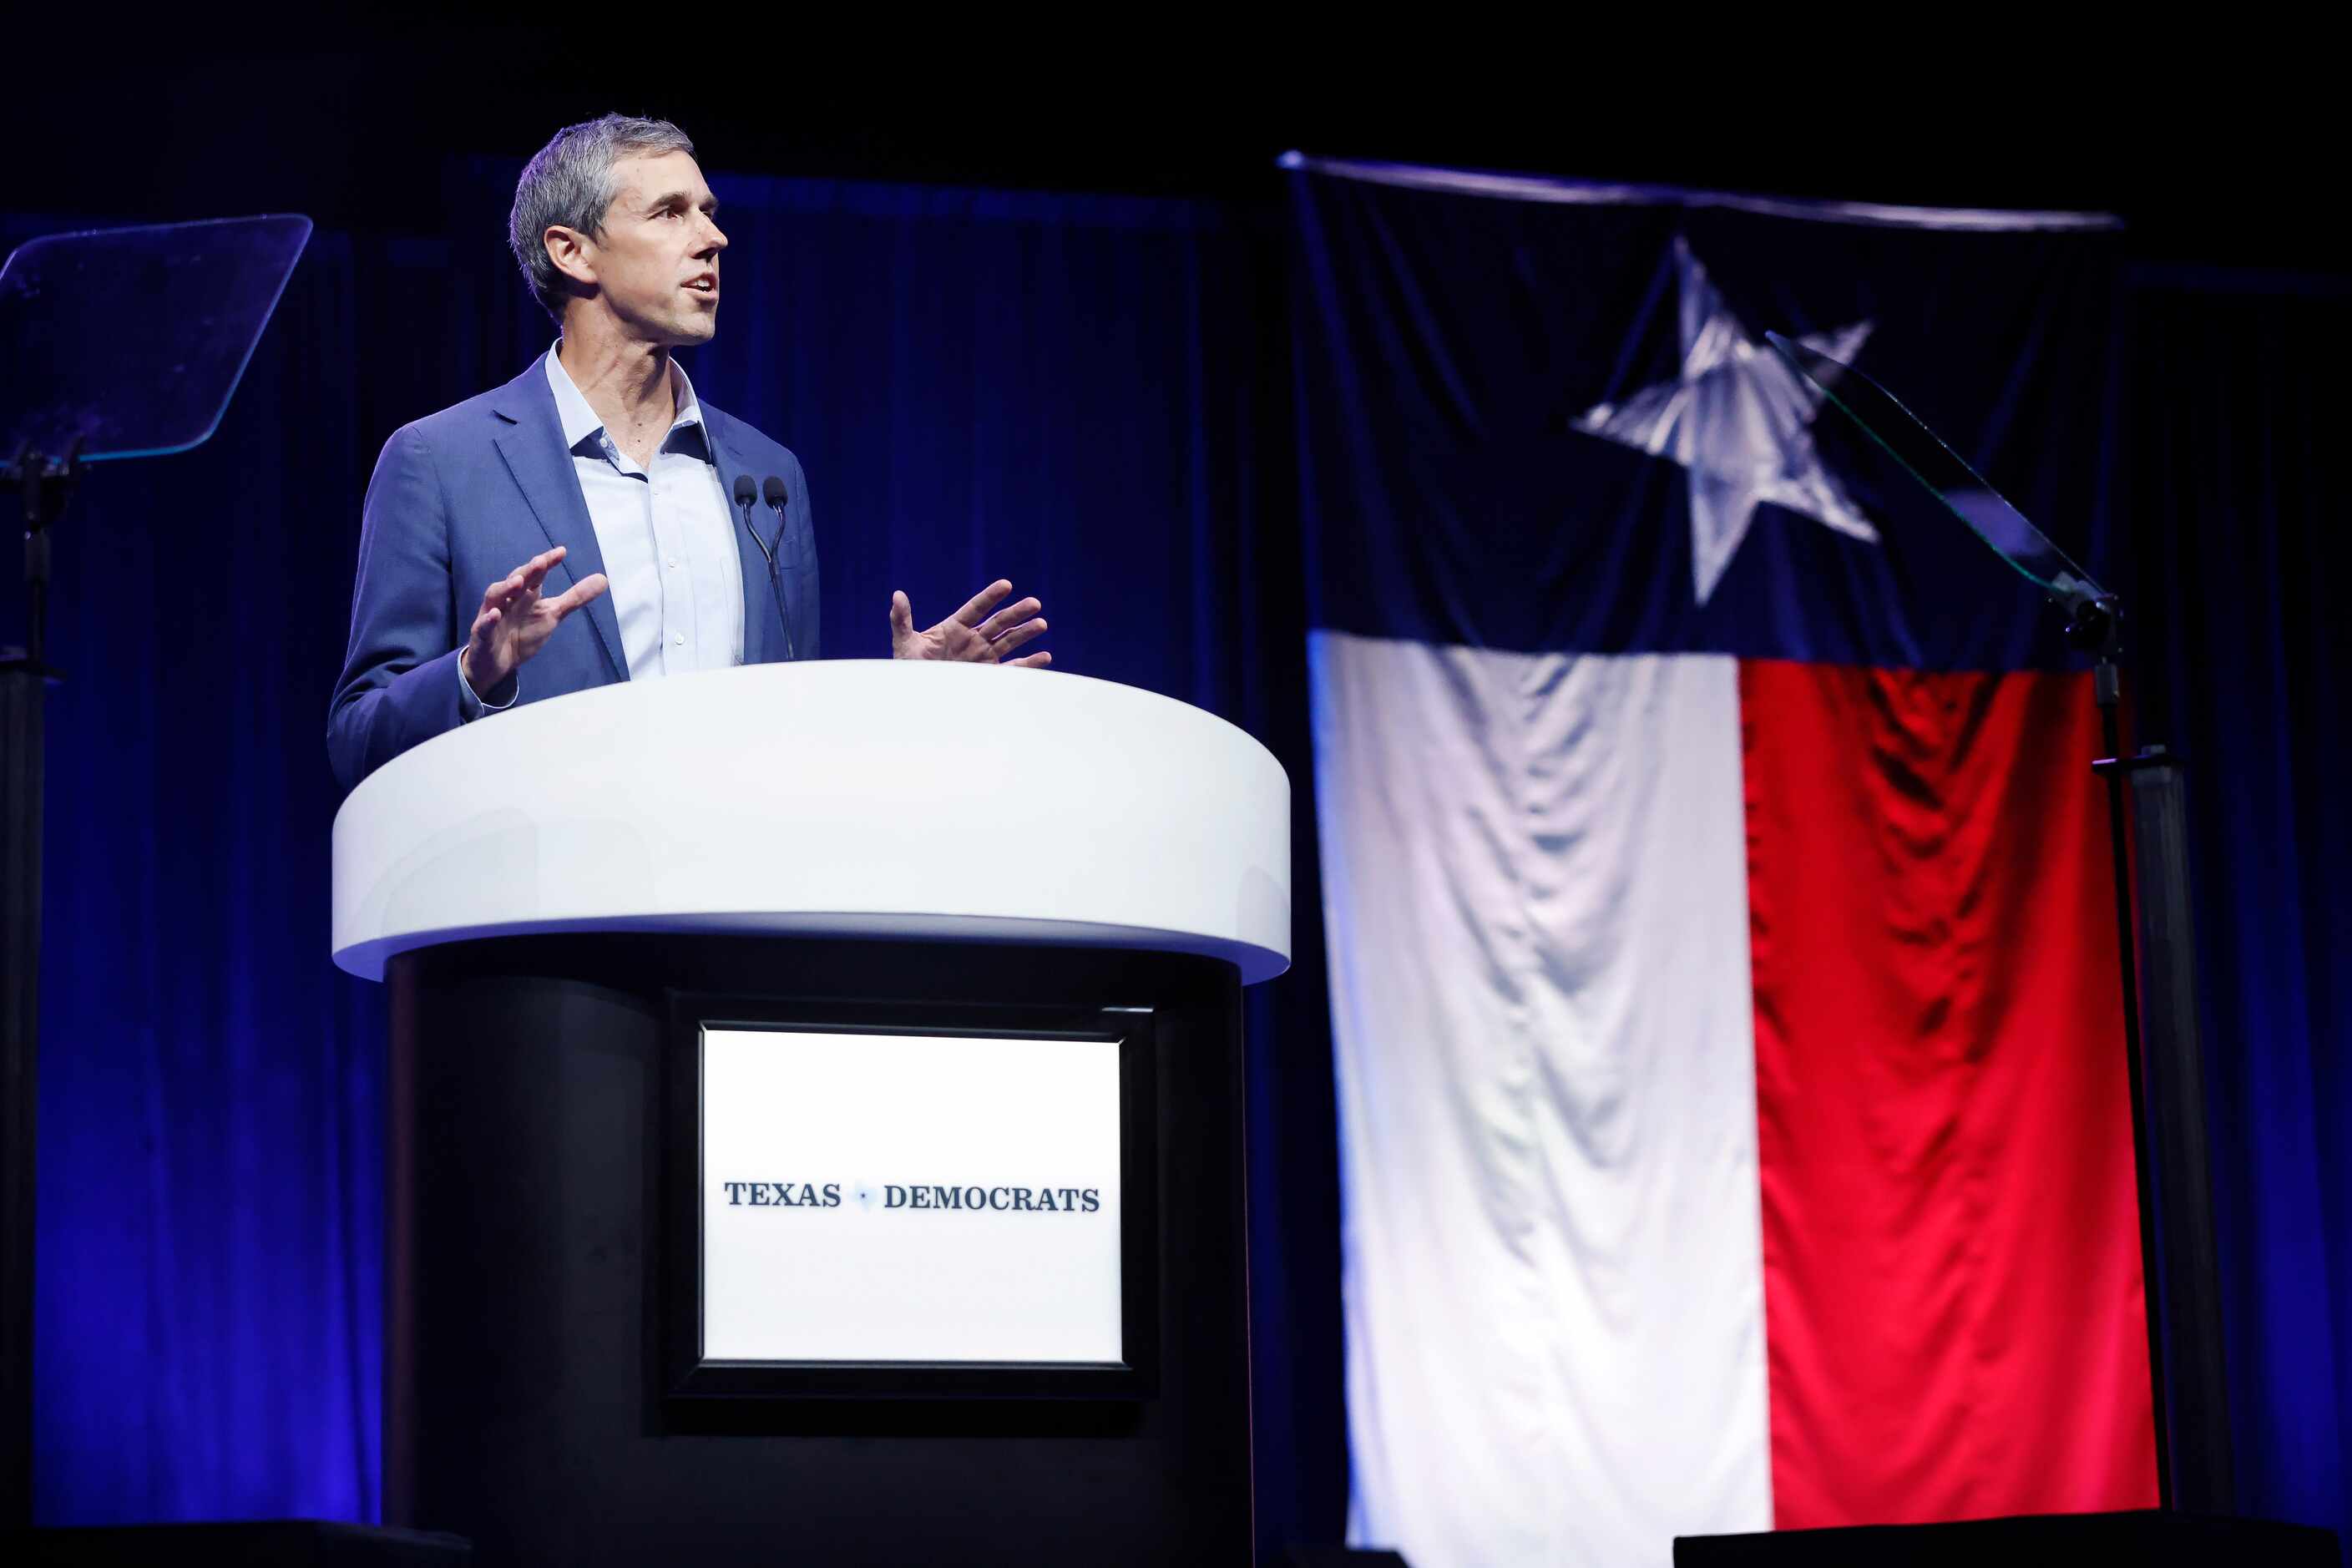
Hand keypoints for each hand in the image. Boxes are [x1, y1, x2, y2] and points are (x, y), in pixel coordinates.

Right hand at [459, 545, 609, 699]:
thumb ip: (575, 597)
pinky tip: (495, 615)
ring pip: (495, 597)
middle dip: (528, 571)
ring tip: (518, 582)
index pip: (537, 575)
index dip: (547, 563)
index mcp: (526, 594)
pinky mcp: (481, 635)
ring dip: (505, 588)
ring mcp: (492, 615)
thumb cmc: (523, 633)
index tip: (561, 552)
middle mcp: (508, 600)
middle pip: (515, 581)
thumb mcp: (552, 614)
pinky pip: (482, 626)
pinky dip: (488, 620)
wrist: (497, 663)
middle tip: (541, 562)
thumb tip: (603, 579)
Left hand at [888, 579, 1050, 667]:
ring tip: (1041, 624)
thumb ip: (902, 619)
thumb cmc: (909, 668)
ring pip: (1008, 641)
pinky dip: (1029, 663)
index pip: (977, 607)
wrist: (916, 695)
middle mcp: (973, 639)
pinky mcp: (989, 674)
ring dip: (1025, 633)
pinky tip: (1044, 657)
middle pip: (998, 622)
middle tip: (1034, 603)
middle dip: (1016, 613)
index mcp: (955, 627)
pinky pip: (1012, 668)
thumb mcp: (904, 643)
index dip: (991, 596)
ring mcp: (983, 656)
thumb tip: (897, 594)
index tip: (1006, 585)